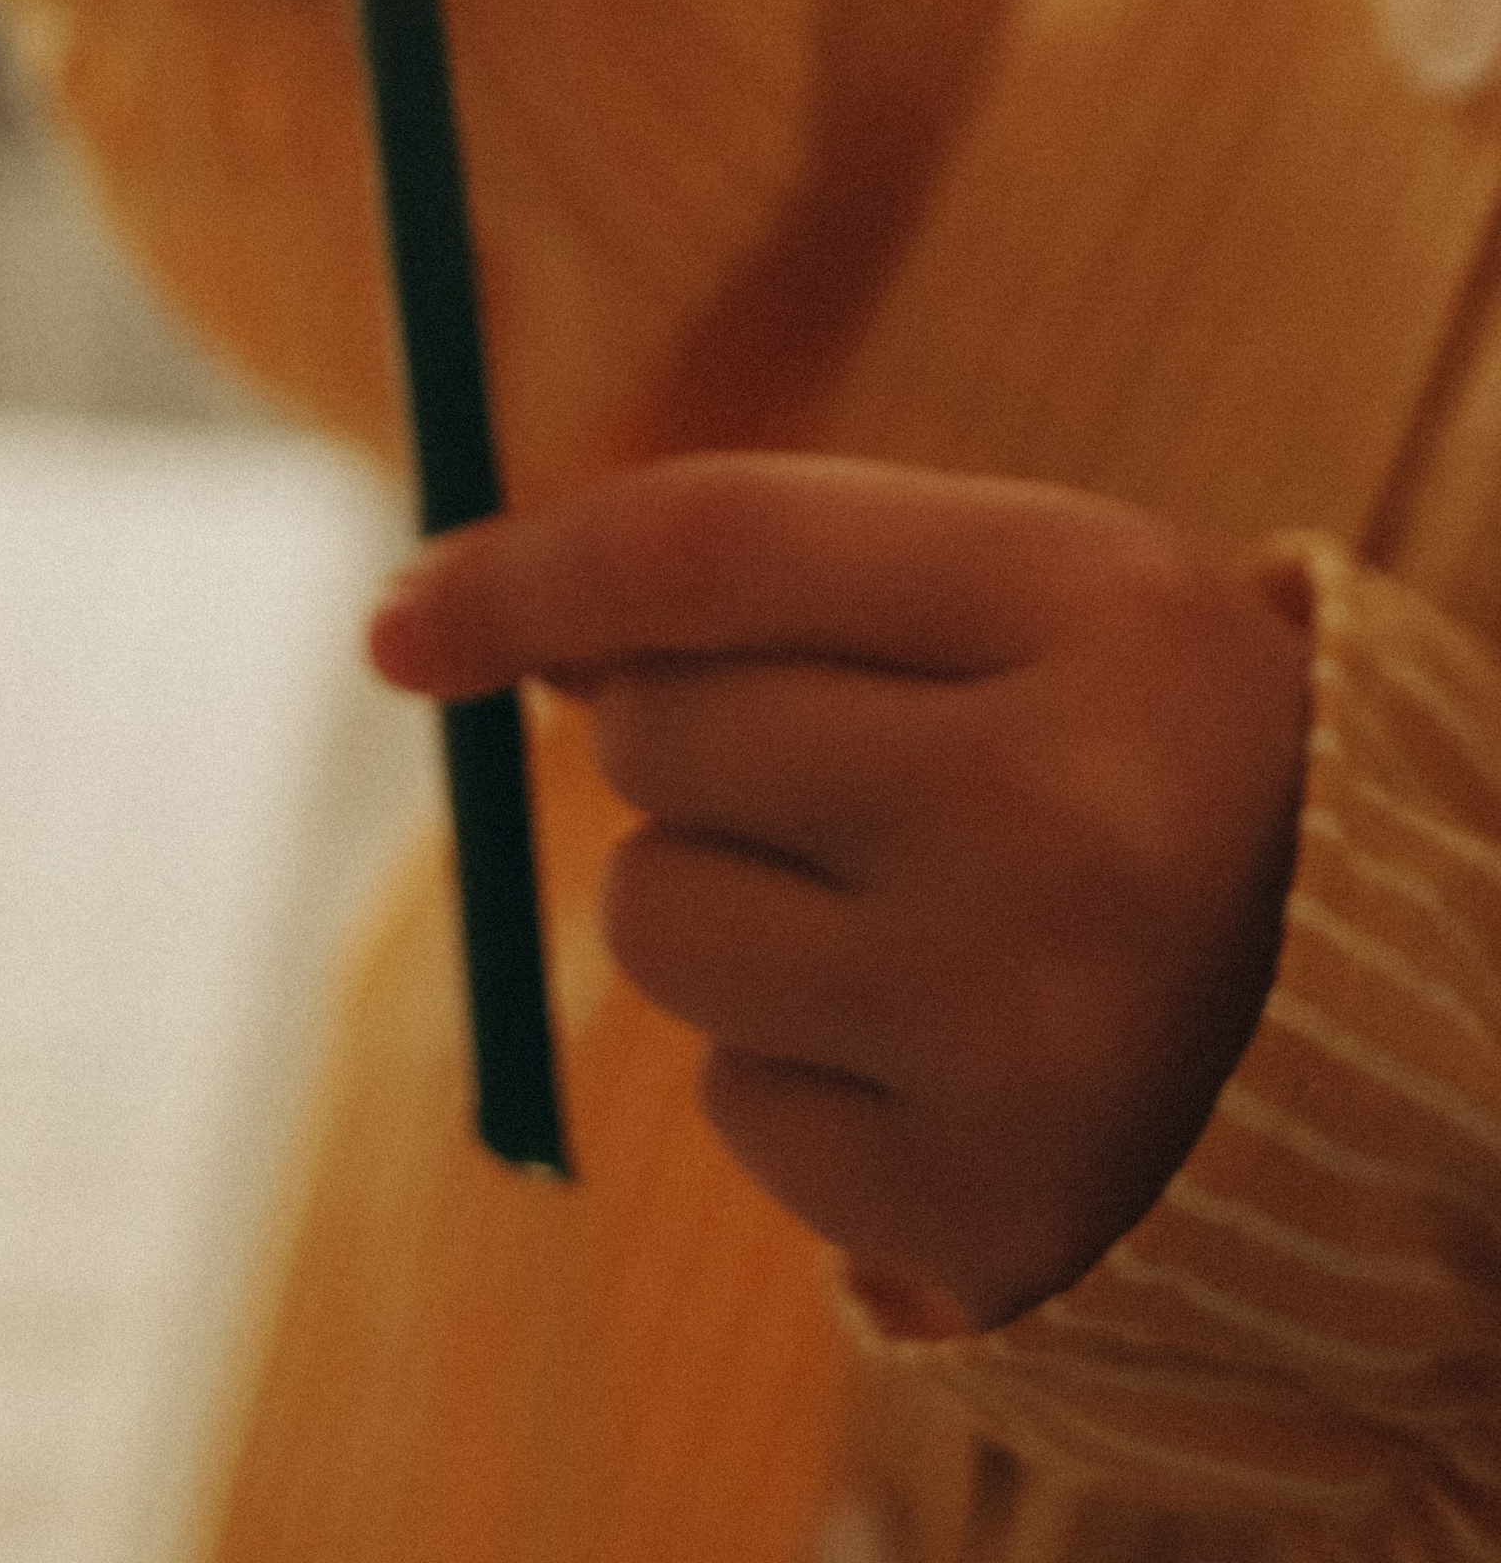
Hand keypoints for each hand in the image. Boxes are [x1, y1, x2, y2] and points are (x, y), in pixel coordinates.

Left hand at [371, 455, 1312, 1329]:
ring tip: (896, 909)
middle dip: (677, 741)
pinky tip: (934, 1042)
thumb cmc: (1124, 744)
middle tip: (837, 772)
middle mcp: (1065, 819)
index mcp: (1092, 609)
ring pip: (657, 922)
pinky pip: (729, 1099)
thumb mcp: (1011, 591)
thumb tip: (471, 619)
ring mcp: (1019, 1030)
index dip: (528, 571)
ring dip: (719, 905)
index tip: (403, 613)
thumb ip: (767, 566)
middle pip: (662, 738)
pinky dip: (790, 1064)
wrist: (1351, 1018)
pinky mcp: (973, 1204)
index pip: (715, 549)